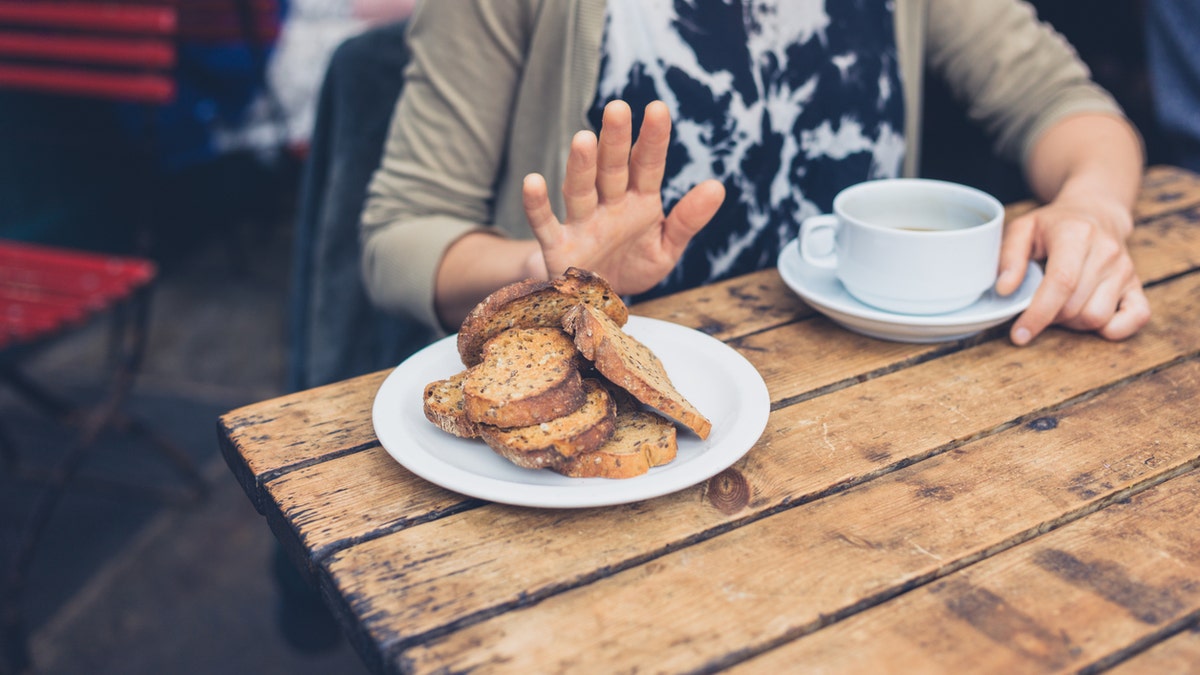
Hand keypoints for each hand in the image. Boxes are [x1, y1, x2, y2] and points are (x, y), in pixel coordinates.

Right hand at [521, 100, 724, 295]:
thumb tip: (717, 187)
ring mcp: (582, 224)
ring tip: (583, 139)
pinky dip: (538, 205)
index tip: (658, 108)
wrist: (599, 302)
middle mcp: (609, 205)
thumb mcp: (667, 248)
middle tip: (617, 108)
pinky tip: (533, 182)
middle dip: (614, 140)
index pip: (647, 165)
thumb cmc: (633, 265)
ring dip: (581, 166)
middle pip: (612, 169)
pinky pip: (545, 224)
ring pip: (580, 190)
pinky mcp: (559, 247)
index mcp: (639, 201)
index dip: (653, 139)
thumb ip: (688, 219)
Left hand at [996, 195, 1149, 345]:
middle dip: (1050, 317)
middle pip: (1076, 307)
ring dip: (1073, 323)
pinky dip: (1112, 329)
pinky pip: (1136, 318)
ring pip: (1097, 318)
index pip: (1062, 282)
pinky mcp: (1138, 285)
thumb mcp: (1023, 229)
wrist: (1096, 213)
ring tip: (1061, 305)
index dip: (1039, 313)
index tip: (1019, 334)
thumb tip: (1004, 290)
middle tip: (1039, 305)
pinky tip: (1090, 318)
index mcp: (1077, 234)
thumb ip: (1009, 257)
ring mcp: (1125, 270)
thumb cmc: (1054, 225)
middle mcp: (1107, 252)